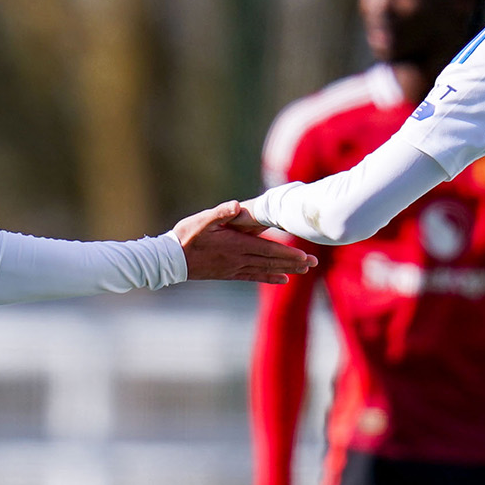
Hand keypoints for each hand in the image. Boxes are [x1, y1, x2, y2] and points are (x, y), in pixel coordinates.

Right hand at [172, 202, 314, 283]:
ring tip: (304, 271)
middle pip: (271, 261)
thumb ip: (221, 212)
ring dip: (286, 270)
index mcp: (235, 245)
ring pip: (266, 270)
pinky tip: (282, 279)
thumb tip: (238, 206)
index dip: (287, 253)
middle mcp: (238, 259)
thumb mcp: (202, 220)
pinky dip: (269, 277)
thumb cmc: (186, 236)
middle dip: (294, 263)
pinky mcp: (229, 274)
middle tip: (314, 263)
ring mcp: (234, 268)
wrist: (171, 260)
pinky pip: (253, 277)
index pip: (267, 249)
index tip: (304, 255)